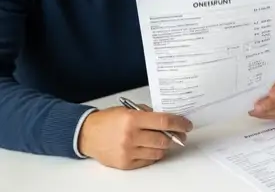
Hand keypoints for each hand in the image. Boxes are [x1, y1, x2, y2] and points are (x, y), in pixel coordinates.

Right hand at [77, 105, 192, 169]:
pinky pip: (148, 160)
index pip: (164, 122)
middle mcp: (130, 136)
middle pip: (164, 139)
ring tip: (163, 140)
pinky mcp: (125, 163)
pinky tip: (151, 147)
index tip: (187, 125)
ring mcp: (128, 151)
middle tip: (179, 134)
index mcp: (132, 119)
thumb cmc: (108, 120)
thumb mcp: (128, 110)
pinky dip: (153, 154)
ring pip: (158, 151)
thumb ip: (148, 114)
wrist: (87, 134)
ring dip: (165, 146)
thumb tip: (169, 120)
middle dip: (175, 136)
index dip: (179, 123)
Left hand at [250, 60, 274, 118]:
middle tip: (256, 108)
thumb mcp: (267, 63)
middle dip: (271, 105)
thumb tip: (246, 83)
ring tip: (256, 113)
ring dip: (271, 112)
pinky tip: (262, 115)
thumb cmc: (272, 65)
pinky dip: (273, 115)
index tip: (269, 95)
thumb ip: (260, 73)